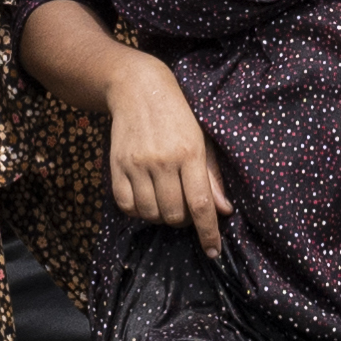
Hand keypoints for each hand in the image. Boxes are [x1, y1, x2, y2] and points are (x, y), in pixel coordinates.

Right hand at [102, 52, 231, 256]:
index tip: (213, 251)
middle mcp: (162, 161)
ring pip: (150, 213)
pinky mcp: (117, 165)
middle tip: (185, 209)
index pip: (200, 204)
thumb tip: (223, 211)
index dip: (208, 233)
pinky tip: (146, 199)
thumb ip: (212, 176)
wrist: (138, 89)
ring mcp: (137, 164)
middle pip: (174, 214)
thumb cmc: (178, 116)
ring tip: (165, 201)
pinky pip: (126, 205)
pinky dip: (138, 210)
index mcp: (190, 153)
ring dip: (160, 216)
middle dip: (183, 221)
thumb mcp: (203, 139)